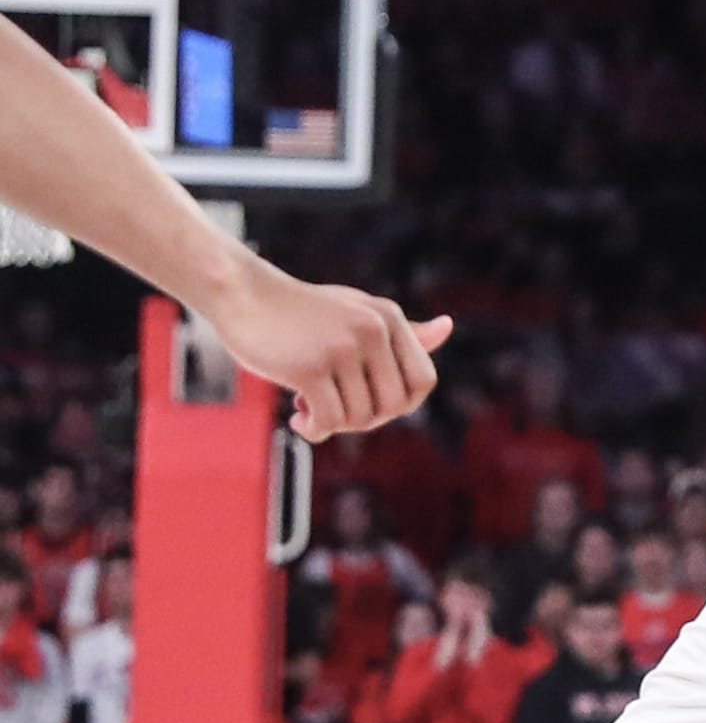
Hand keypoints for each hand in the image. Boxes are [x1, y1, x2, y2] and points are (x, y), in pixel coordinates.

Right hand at [198, 253, 452, 442]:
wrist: (241, 293)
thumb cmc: (302, 310)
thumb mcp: (357, 311)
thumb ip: (402, 331)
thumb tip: (447, 327)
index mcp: (389, 318)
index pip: (423, 381)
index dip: (401, 403)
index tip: (369, 400)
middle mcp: (372, 330)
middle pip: (393, 406)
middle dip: (366, 419)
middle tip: (335, 407)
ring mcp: (342, 349)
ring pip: (360, 418)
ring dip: (334, 423)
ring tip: (309, 404)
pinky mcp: (310, 368)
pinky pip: (329, 421)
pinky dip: (314, 429)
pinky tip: (298, 418)